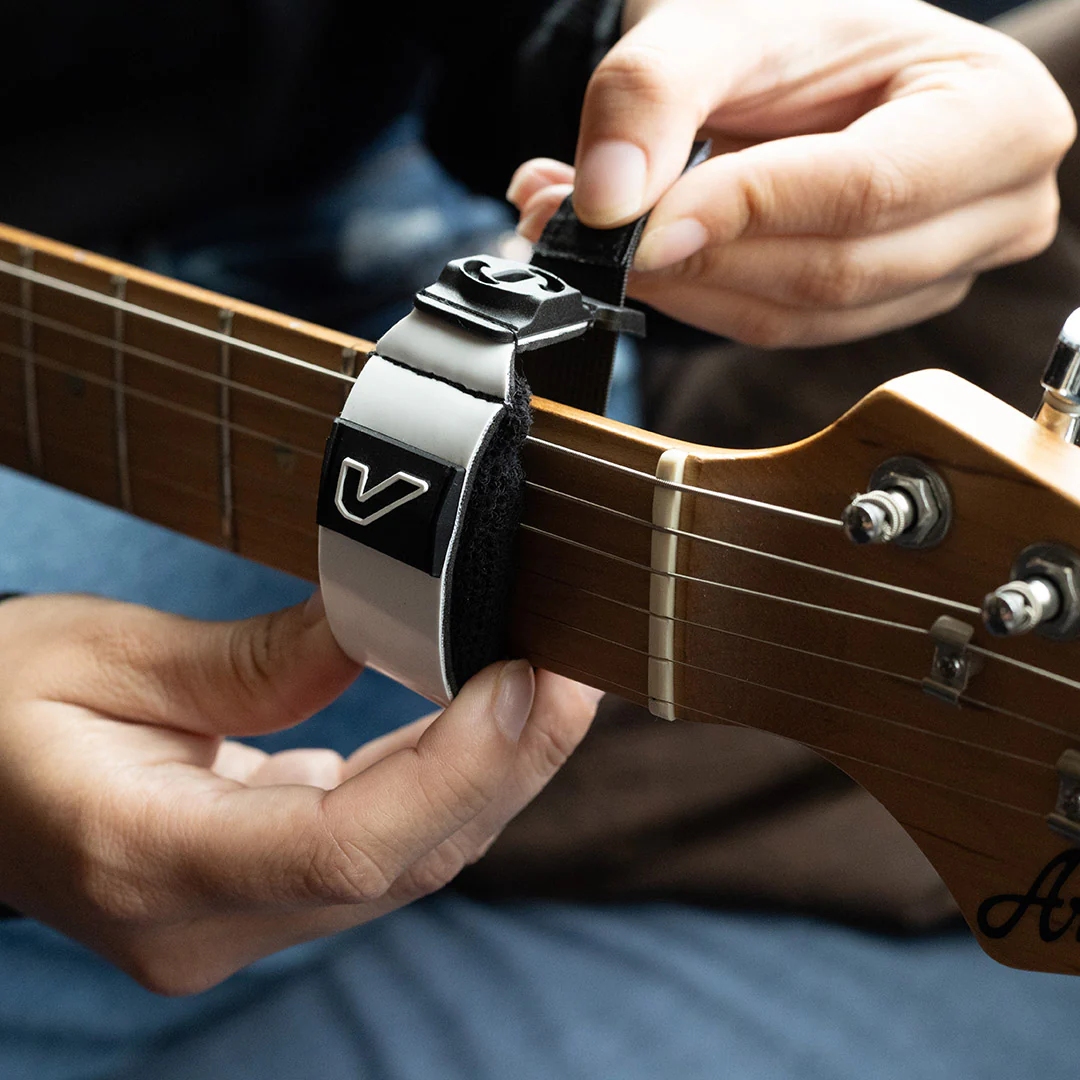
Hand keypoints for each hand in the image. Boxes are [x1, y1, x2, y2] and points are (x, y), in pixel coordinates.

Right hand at [0, 594, 599, 994]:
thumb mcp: (104, 656)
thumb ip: (255, 660)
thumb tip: (386, 618)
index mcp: (146, 860)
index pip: (346, 845)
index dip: (459, 766)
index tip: (528, 678)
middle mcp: (203, 923)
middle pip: (403, 859)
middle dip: (510, 763)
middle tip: (579, 668)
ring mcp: (235, 926)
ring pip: (408, 861)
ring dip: (494, 774)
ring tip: (555, 686)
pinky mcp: (260, 901)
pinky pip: (381, 848)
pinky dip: (445, 783)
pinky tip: (487, 720)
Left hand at [509, 0, 1075, 346]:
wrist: (804, 50)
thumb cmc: (793, 22)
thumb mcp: (719, 22)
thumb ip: (652, 96)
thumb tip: (605, 206)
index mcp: (997, 115)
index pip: (867, 191)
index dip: (745, 212)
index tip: (637, 221)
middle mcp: (992, 209)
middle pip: (831, 271)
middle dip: (692, 257)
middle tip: (572, 222)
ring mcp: (938, 272)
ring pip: (792, 316)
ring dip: (673, 283)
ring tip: (580, 224)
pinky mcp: (875, 307)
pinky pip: (774, 327)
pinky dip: (690, 295)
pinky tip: (635, 249)